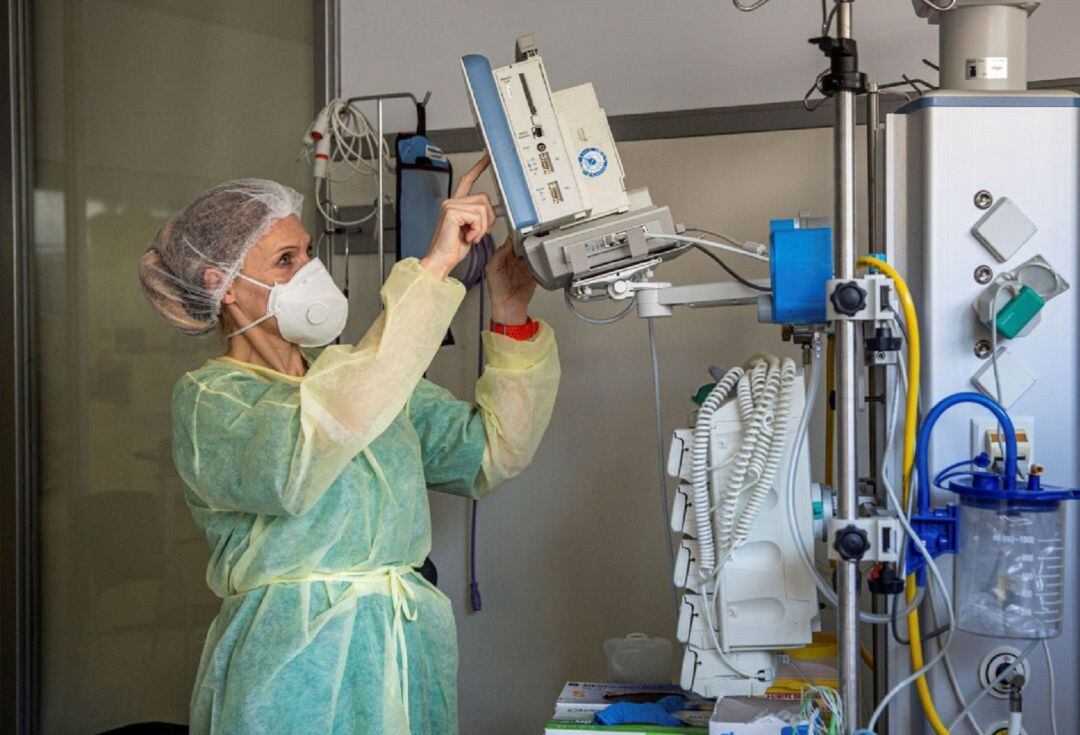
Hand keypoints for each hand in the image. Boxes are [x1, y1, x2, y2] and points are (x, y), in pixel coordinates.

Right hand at [420, 155, 495, 279]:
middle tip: (479, 232)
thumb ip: (480, 217)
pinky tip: (467, 237)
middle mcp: (452, 202)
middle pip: (484, 198)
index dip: (478, 168)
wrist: (441, 259)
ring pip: (483, 207)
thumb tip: (495, 212)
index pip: (468, 180)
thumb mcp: (472, 229)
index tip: (487, 158)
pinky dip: (477, 230)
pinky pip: (477, 216)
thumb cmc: (453, 248)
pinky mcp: (452, 212)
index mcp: (456, 205)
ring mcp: (450, 206)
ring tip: (472, 236)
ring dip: (483, 226)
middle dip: (488, 218)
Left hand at [486, 238, 537, 325]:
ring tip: (537, 245)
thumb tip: (508, 242)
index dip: (517, 235)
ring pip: (533, 251)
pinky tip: (541, 256)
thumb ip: (499, 254)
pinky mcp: (534, 272)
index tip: (522, 230)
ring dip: (536, 248)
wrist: (509, 306)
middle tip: (532, 236)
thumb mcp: (492, 269)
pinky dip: (541, 259)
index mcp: (504, 256)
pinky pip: (539, 262)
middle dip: (528, 239)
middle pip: (524, 244)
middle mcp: (515, 259)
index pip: (512, 240)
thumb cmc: (497, 291)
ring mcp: (525, 265)